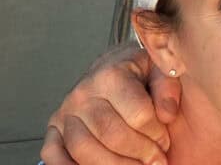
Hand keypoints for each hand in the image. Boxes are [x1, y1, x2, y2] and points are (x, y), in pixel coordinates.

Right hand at [40, 42, 181, 164]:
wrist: (113, 64)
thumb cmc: (139, 71)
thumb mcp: (160, 69)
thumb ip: (168, 88)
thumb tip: (167, 115)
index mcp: (112, 75)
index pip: (138, 114)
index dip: (157, 134)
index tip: (166, 141)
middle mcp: (83, 93)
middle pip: (111, 135)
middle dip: (139, 153)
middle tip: (156, 160)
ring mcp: (65, 112)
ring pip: (83, 149)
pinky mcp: (55, 127)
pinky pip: (53, 153)